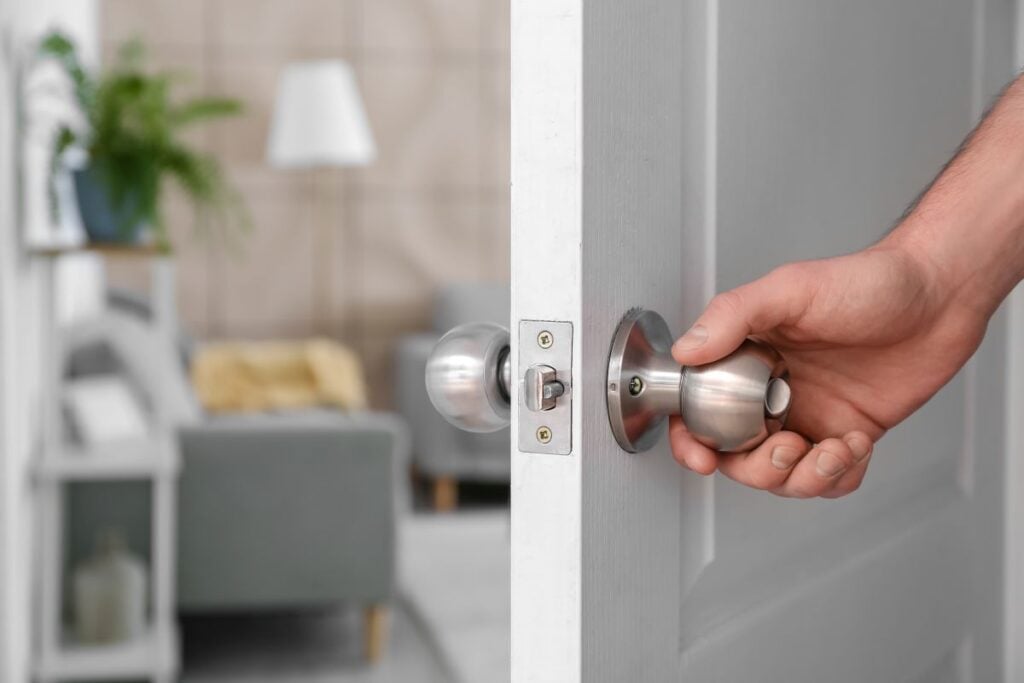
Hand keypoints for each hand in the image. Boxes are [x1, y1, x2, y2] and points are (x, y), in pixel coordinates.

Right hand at [669, 241, 990, 497]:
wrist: (939, 296)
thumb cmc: (869, 281)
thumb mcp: (790, 289)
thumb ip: (732, 315)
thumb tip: (687, 350)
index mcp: (746, 358)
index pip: (699, 410)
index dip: (692, 440)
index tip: (703, 456)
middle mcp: (770, 391)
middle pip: (739, 457)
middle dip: (760, 467)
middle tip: (787, 446)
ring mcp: (809, 415)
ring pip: (783, 476)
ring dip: (804, 476)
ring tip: (830, 449)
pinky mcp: (847, 433)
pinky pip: (831, 479)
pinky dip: (840, 475)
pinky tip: (855, 443)